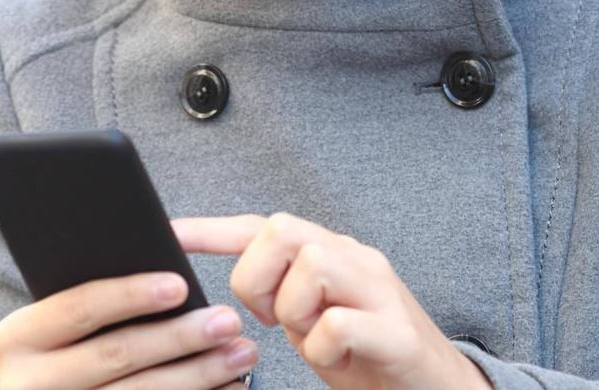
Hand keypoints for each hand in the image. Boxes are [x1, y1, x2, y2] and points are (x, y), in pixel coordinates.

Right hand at [0, 269, 259, 388]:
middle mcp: (29, 382)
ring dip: (200, 374)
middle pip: (116, 354)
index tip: (180, 284)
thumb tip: (160, 260)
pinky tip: (229, 388)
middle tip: (229, 320)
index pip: (79, 307)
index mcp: (17, 338)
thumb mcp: (52, 326)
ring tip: (243, 353)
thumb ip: (87, 299)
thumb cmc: (58, 351)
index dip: (130, 294)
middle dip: (179, 336)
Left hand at [172, 214, 490, 389]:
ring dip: (294, 313)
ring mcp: (379, 290)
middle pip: (283, 230)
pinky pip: (337, 324)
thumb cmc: (361, 355)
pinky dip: (323, 349)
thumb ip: (273, 295)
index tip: (168, 234)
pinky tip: (338, 360)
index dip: (209, 230)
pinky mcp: (397, 330)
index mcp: (326, 251)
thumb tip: (216, 291)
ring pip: (312, 266)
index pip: (259, 226)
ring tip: (312, 338)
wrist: (431, 388)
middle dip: (257, 278)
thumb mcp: (305, 320)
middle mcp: (354, 257)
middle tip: (270, 319)